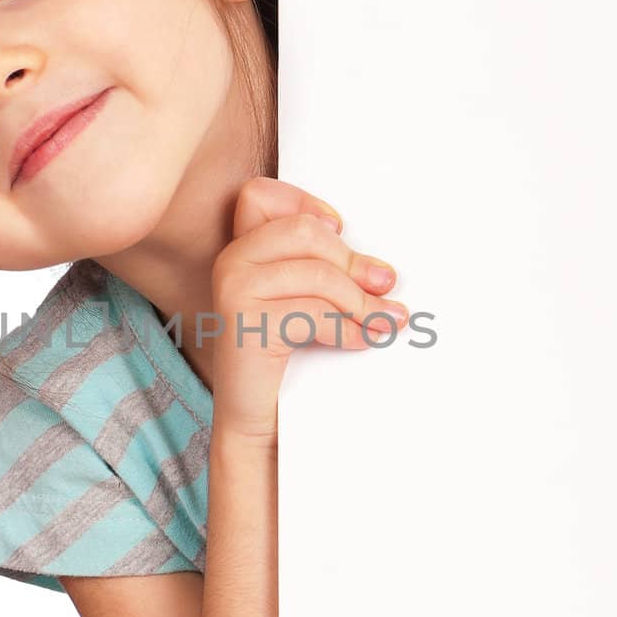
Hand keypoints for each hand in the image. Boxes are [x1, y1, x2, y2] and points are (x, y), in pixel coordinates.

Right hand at [210, 175, 408, 438]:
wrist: (257, 421)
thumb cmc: (285, 360)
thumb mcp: (303, 303)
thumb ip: (322, 270)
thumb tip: (381, 270)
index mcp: (241, 249)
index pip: (260, 195)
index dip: (304, 205)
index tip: (340, 233)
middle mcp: (231, 262)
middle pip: (305, 233)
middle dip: (352, 262)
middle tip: (385, 285)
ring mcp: (233, 289)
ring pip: (317, 275)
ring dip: (360, 301)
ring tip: (385, 321)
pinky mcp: (245, 321)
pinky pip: (313, 313)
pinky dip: (348, 329)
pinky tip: (363, 340)